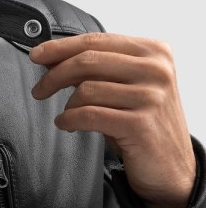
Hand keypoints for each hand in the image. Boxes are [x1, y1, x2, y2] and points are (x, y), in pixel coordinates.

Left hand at [29, 32, 196, 207]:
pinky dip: (69, 120)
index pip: (96, 41)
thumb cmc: (142, 123)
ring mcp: (151, 96)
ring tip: (67, 116)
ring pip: (85, 89)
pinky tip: (67, 125)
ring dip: (67, 105)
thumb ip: (99, 68)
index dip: (61, 47)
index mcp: (153, 52)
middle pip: (87, 61)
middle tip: (39, 89)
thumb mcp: (126, 86)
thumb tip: (53, 58)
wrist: (170, 167)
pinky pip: (88, 115)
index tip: (37, 55)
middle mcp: (155, 70)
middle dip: (54, 76)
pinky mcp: (141, 124)